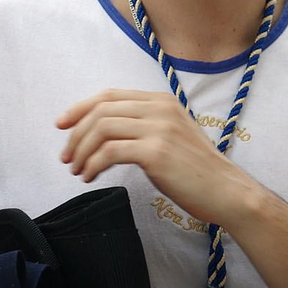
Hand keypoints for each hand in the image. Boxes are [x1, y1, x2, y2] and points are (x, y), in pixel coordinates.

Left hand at [56, 89, 257, 226]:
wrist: (226, 191)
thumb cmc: (197, 170)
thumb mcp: (171, 135)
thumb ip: (144, 126)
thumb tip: (104, 132)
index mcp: (161, 101)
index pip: (109, 96)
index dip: (80, 108)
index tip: (62, 125)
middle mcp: (159, 109)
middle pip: (100, 111)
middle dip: (76, 134)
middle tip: (66, 157)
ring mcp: (158, 129)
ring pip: (101, 129)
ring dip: (81, 151)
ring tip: (77, 170)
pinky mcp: (156, 152)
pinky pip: (109, 152)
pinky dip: (92, 164)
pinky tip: (90, 176)